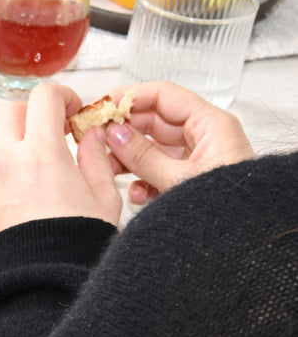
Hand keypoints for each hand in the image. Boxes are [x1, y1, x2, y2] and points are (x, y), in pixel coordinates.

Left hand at [0, 84, 122, 249]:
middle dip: (29, 114)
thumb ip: (97, 158)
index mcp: (42, 151)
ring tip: (6, 144)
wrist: (49, 279)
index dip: (60, 96)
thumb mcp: (104, 196)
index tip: (68, 110)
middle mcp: (5, 161)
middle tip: (45, 130)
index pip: (43, 97)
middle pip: (7, 112)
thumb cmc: (76, 243)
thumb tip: (93, 136)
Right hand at [100, 81, 253, 203]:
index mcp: (211, 124)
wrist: (242, 239)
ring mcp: (195, 158)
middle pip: (153, 122)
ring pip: (152, 148)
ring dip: (128, 159)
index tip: (102, 107)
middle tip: (94, 139)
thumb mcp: (179, 179)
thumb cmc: (226, 207)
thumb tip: (114, 134)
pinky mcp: (188, 179)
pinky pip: (158, 171)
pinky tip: (136, 194)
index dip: (131, 97)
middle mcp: (203, 137)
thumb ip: (143, 156)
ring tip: (107, 169)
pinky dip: (143, 181)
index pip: (164, 96)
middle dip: (123, 132)